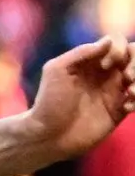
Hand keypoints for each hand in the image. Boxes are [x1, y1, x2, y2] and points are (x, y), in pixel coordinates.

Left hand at [23, 35, 134, 160]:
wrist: (49, 134)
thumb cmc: (49, 101)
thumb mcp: (57, 70)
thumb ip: (81, 52)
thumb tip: (109, 40)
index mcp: (90, 62)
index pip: (117, 44)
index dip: (117, 50)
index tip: (105, 65)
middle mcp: (105, 74)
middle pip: (134, 57)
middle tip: (127, 77)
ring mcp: (114, 92)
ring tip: (130, 94)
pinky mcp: (119, 111)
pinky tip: (125, 109)